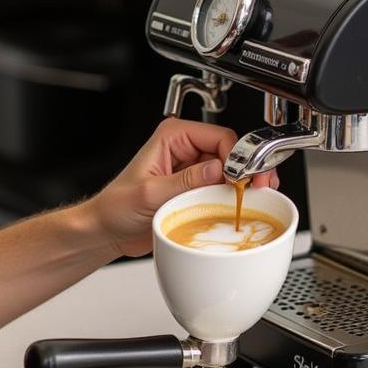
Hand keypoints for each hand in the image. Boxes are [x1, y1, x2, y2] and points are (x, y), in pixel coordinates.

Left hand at [84, 117, 277, 257]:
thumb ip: (184, 182)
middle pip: (231, 151)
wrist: (108, 231)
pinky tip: (242, 206)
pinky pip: (224, 189)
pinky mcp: (197, 189)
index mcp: (173, 136)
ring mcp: (193, 170)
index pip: (219, 136)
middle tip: (258, 187)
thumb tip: (216, 170)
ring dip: (245, 184)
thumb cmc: (116, 207)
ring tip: (255, 197)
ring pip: (232, 171)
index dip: (236, 156)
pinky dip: (235, 197)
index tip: (242, 178)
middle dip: (247, 169)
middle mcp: (186, 148)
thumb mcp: (149, 194)